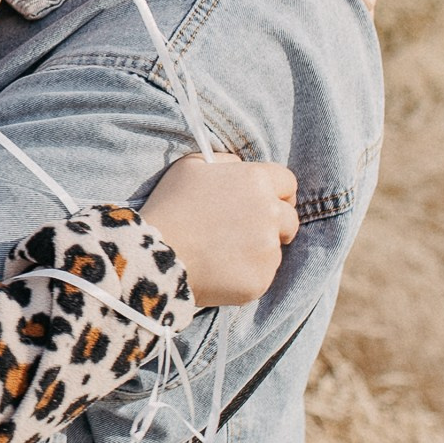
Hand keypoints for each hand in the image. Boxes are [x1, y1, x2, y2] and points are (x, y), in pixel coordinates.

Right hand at [143, 152, 299, 307]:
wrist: (154, 255)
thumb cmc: (170, 206)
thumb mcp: (192, 166)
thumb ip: (226, 162)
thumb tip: (243, 168)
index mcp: (256, 181)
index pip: (288, 183)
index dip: (277, 193)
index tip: (265, 203)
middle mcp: (269, 214)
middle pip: (289, 219)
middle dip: (273, 224)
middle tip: (244, 232)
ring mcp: (267, 250)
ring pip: (274, 249)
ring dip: (257, 251)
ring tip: (220, 252)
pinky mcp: (260, 280)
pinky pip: (261, 276)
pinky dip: (245, 275)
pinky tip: (219, 270)